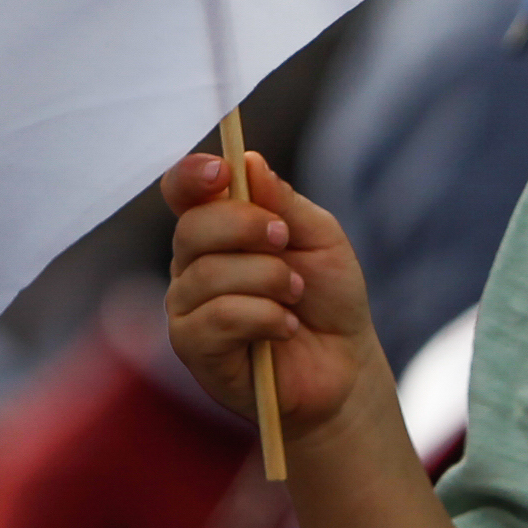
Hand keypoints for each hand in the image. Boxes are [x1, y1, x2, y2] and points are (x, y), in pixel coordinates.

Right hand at [162, 151, 387, 445]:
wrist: (344, 365)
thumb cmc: (328, 298)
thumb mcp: (320, 238)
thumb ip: (284, 203)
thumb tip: (249, 162)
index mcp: (218, 230)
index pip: (183, 192)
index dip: (192, 176)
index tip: (222, 170)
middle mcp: (192, 265)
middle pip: (191, 227)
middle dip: (246, 226)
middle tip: (285, 240)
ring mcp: (188, 308)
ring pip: (208, 274)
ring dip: (268, 278)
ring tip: (296, 295)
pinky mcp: (195, 349)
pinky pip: (217, 318)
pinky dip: (263, 316)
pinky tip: (286, 327)